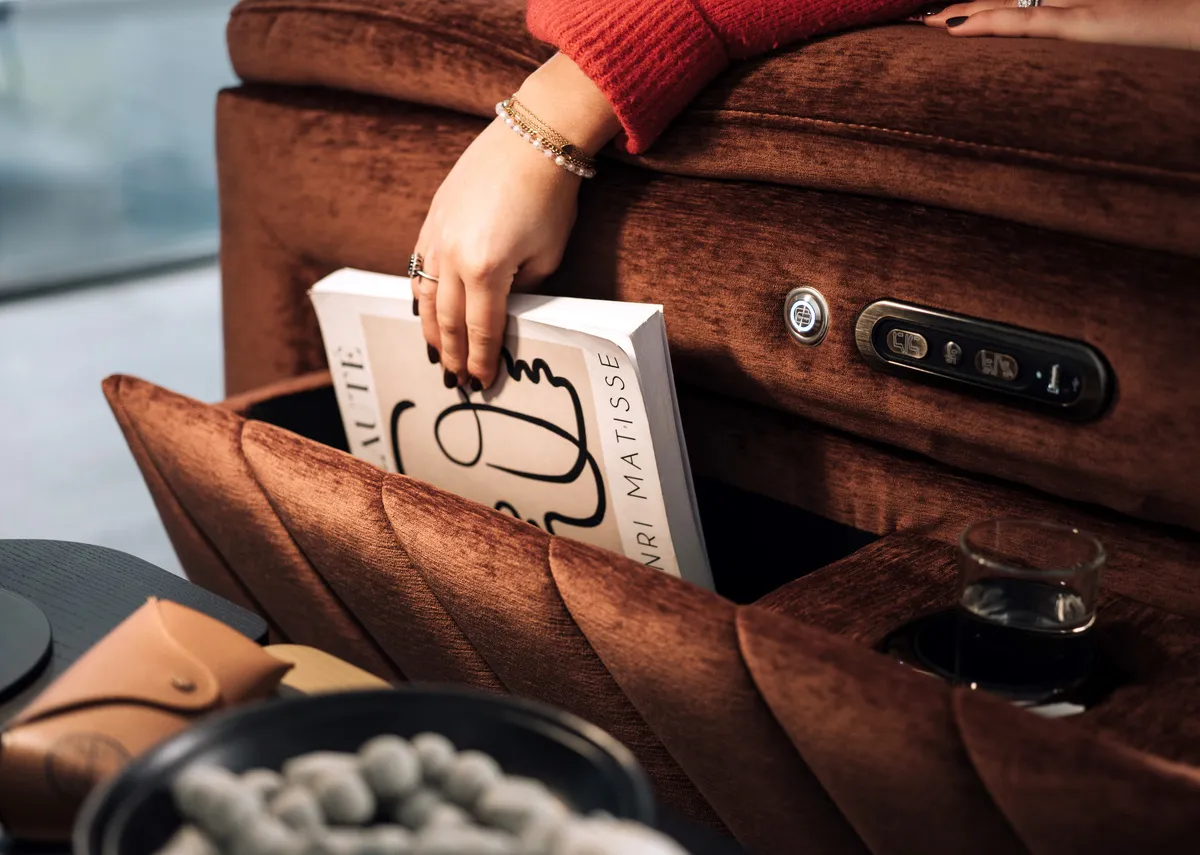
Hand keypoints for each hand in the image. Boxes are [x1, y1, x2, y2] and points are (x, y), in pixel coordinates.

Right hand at [412, 54, 620, 389]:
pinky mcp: (432, 217)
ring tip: (436, 356)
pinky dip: (419, 295)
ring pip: (425, 297)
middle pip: (448, 320)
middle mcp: (454, 256)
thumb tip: (505, 312)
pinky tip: (423, 312)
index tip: (482, 382)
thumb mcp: (548, 255)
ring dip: (430, 331)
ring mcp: (437, 235)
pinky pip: (418, 267)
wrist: (532, 137)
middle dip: (453, 355)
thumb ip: (524, 289)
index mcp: (487, 270)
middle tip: (457, 381)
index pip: (482, 330)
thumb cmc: (550, 197)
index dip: (482, 360)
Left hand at [925, 0, 1199, 50]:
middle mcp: (1073, 4)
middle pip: (1005, 4)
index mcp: (1079, 12)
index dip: (981, 13)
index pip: (1019, 9)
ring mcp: (1078, 10)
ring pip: (1007, 8)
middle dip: (961, 11)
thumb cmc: (1170, 41)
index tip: (944, 22)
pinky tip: (955, 27)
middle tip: (919, 21)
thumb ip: (1085, 52)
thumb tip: (1062, 85)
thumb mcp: (1116, 48)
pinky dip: (988, 23)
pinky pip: (1027, 22)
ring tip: (925, 23)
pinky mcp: (1086, 23)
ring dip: (962, 14)